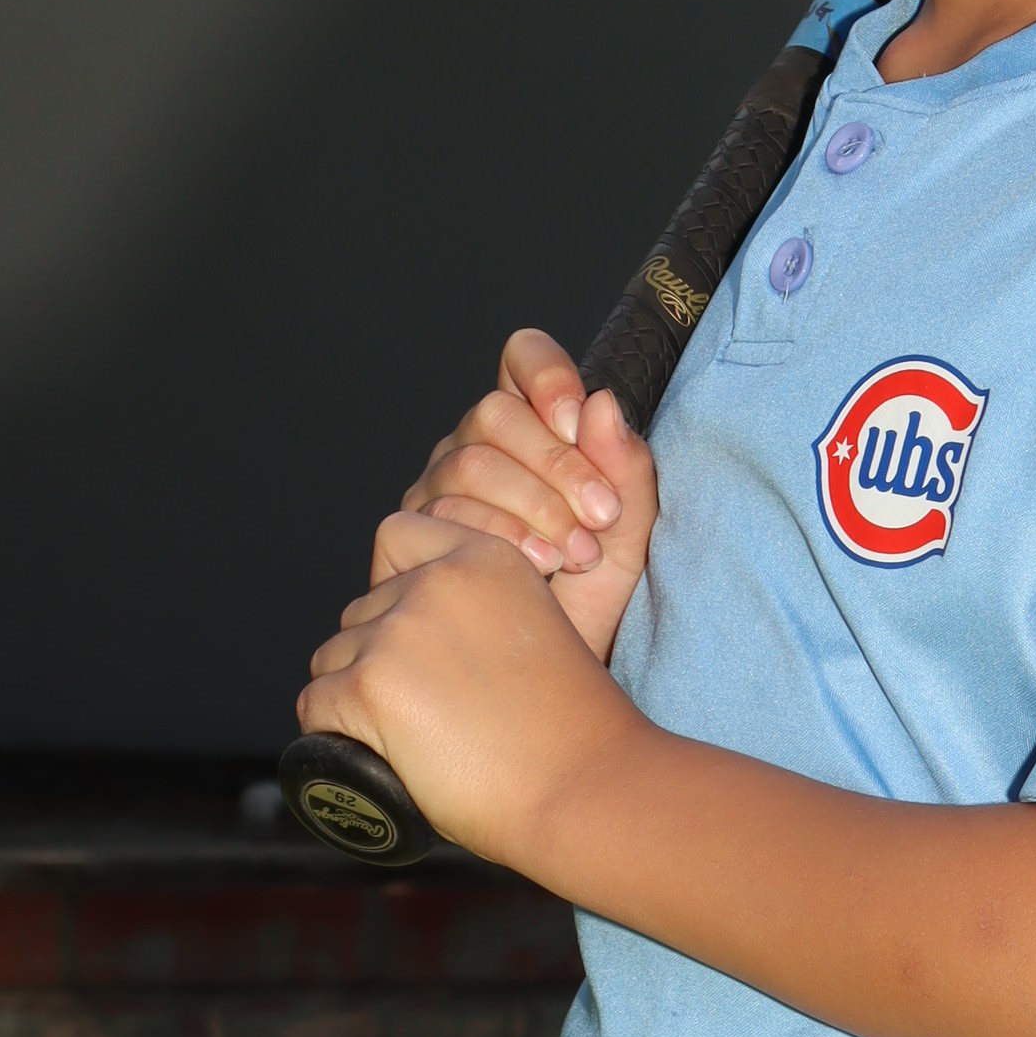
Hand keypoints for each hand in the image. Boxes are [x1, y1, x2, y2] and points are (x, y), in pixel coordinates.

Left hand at [297, 517, 624, 878]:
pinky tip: (380, 754)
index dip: (395, 589)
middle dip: (378, 658)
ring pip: (332, 660)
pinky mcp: (370, 686)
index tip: (419, 641)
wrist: (586, 789)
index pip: (397, 536)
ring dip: (355, 698)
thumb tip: (422, 633)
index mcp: (487, 556)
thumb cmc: (571, 732)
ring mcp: (399, 633)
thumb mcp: (537, 631)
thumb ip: (483, 612)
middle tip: (429, 712)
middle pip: (360, 612)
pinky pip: (316, 706)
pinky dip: (334, 734)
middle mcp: (437, 582)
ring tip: (413, 740)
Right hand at [369, 327, 657, 667]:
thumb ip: (626, 468)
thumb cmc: (590, 603)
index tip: (578, 419)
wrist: (551, 677)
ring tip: (573, 557)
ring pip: (468, 462)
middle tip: (598, 518)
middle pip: (494, 413)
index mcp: (530, 430)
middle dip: (556, 465)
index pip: (521, 360)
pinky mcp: (407, 536)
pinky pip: (438, 513)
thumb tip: (603, 401)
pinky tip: (531, 573)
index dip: (545, 374)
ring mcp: (435, 490)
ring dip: (531, 508)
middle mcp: (474, 448)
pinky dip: (495, 538)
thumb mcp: (628, 534)